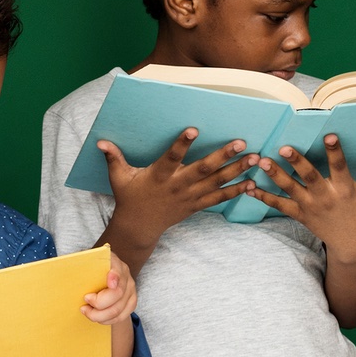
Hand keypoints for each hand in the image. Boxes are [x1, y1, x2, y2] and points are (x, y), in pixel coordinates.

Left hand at [82, 254, 136, 325]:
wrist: (101, 274)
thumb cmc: (90, 270)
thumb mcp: (85, 264)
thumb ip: (80, 267)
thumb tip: (67, 274)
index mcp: (113, 262)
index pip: (117, 269)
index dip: (114, 276)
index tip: (109, 284)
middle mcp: (125, 275)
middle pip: (117, 294)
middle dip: (98, 304)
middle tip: (84, 304)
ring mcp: (130, 289)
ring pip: (118, 310)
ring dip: (99, 315)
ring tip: (86, 311)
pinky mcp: (131, 302)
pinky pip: (121, 316)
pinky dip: (106, 320)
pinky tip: (97, 317)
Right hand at [97, 128, 248, 245]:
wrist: (139, 227)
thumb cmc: (129, 197)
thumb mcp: (119, 177)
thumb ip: (113, 158)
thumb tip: (100, 141)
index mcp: (159, 176)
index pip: (171, 157)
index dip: (182, 144)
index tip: (193, 129)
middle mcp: (177, 186)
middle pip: (202, 170)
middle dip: (223, 157)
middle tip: (241, 143)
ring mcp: (189, 197)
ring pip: (216, 183)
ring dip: (237, 171)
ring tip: (255, 159)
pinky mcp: (196, 205)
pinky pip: (219, 199)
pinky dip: (235, 191)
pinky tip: (252, 183)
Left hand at [241, 135, 355, 252]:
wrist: (353, 244)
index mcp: (346, 189)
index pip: (340, 167)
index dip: (336, 151)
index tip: (329, 135)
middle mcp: (326, 198)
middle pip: (309, 178)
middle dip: (297, 163)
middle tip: (283, 147)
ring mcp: (310, 207)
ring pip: (290, 190)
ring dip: (274, 176)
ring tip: (260, 161)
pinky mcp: (299, 214)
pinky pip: (278, 205)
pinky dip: (262, 196)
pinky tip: (246, 186)